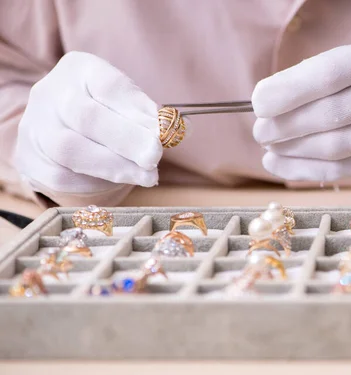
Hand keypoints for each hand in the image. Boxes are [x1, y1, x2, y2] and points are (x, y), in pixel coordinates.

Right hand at [15, 51, 161, 204]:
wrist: (61, 127)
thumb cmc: (106, 111)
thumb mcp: (126, 103)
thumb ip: (145, 115)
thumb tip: (172, 130)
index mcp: (80, 69)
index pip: (108, 85)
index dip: (137, 109)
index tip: (164, 130)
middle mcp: (51, 93)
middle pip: (85, 116)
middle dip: (127, 139)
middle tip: (156, 155)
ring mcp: (36, 125)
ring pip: (70, 148)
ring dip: (116, 166)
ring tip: (148, 175)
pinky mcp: (31, 157)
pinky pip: (61, 175)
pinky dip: (96, 180)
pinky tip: (124, 179)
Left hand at [252, 35, 350, 181]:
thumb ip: (319, 75)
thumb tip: (267, 100)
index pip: (330, 74)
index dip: (289, 91)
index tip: (259, 103)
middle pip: (330, 115)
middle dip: (285, 126)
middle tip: (260, 130)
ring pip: (334, 148)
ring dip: (292, 151)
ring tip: (268, 147)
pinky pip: (342, 171)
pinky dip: (306, 170)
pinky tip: (283, 164)